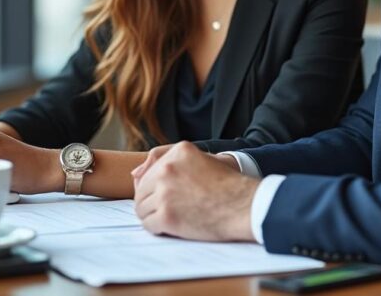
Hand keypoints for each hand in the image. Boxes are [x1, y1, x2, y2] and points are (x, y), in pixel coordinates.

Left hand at [133, 141, 256, 241]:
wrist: (246, 207)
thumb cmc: (228, 186)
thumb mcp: (201, 159)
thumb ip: (168, 160)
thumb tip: (133, 174)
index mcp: (178, 152)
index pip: (147, 170)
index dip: (154, 187)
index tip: (167, 194)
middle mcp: (168, 169)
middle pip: (141, 190)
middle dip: (151, 202)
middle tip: (170, 209)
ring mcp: (166, 192)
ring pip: (141, 208)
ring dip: (153, 215)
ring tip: (173, 218)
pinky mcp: (167, 216)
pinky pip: (148, 224)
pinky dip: (158, 228)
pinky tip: (173, 227)